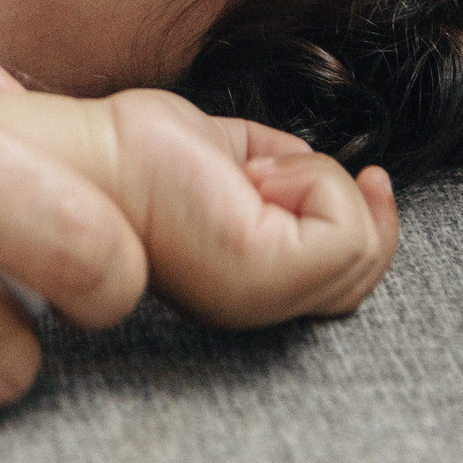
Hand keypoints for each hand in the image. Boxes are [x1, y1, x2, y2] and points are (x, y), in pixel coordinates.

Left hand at [0, 88, 397, 328]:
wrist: (90, 154)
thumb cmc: (146, 152)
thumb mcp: (245, 164)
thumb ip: (296, 181)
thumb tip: (352, 177)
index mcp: (253, 290)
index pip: (349, 280)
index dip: (370, 225)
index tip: (371, 178)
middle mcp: (260, 309)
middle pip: (364, 272)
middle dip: (350, 202)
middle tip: (290, 171)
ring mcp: (261, 300)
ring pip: (359, 244)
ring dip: (322, 183)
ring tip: (255, 172)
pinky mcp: (258, 275)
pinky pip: (340, 231)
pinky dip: (316, 181)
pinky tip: (257, 174)